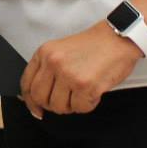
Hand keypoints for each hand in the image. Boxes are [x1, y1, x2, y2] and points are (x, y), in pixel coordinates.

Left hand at [20, 22, 141, 117]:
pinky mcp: (85, 85)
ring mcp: (68, 74)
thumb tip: (38, 98)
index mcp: (45, 52)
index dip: (30, 101)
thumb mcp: (62, 50)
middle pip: (41, 98)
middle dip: (53, 105)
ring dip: (72, 105)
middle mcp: (53, 62)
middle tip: (66, 100)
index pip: (27, 84)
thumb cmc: (95, 45)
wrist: (119, 38)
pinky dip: (88, 104)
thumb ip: (48, 69)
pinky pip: (80, 108)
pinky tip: (94, 91)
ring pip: (60, 106)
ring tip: (83, 91)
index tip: (36, 109)